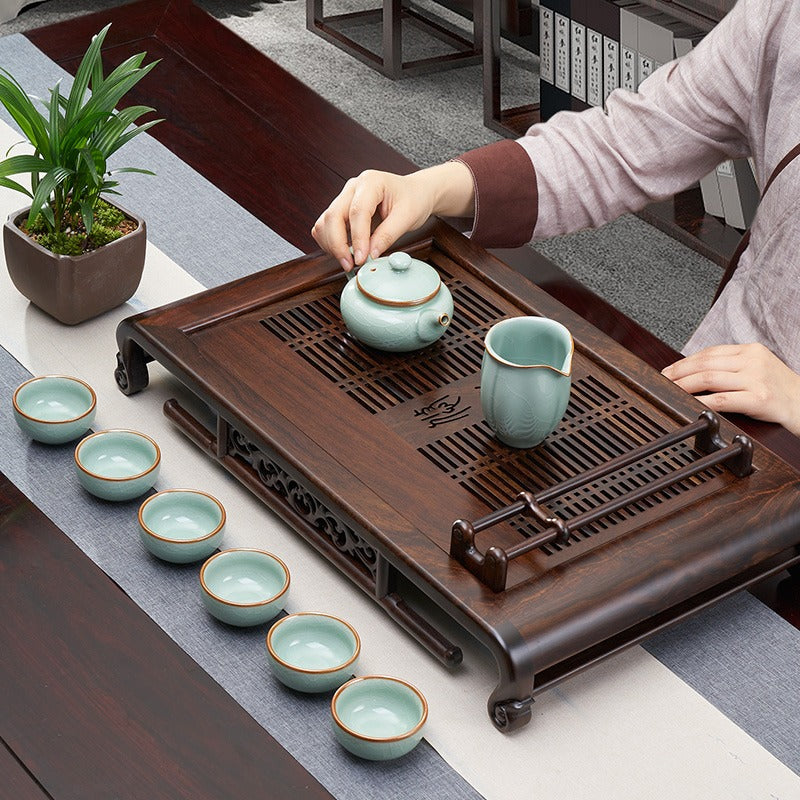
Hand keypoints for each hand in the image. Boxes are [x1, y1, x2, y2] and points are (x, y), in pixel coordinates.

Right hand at [311, 162, 474, 270]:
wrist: (414, 193)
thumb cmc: (413, 199)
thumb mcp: (407, 217)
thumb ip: (388, 235)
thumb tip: (371, 254)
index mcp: (371, 182)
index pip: (357, 211)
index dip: (357, 238)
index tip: (361, 259)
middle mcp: (353, 188)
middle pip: (333, 216)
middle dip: (338, 245)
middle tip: (350, 265)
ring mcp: (344, 198)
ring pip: (325, 222)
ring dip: (331, 245)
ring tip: (348, 261)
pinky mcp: (341, 210)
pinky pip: (325, 227)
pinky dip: (329, 243)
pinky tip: (344, 252)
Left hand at [662, 343, 799, 434]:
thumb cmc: (780, 392)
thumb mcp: (758, 370)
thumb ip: (732, 368)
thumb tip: (696, 373)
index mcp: (751, 351)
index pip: (709, 353)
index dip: (684, 361)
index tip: (668, 370)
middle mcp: (753, 361)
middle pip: (705, 363)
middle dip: (678, 373)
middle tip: (662, 381)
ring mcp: (757, 379)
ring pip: (709, 378)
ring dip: (684, 386)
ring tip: (670, 391)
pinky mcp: (759, 398)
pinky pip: (723, 399)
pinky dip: (702, 402)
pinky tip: (689, 405)